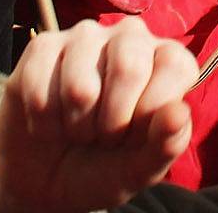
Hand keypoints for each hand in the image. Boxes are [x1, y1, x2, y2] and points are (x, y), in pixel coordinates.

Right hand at [0, 18, 198, 212]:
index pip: (174, 66)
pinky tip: (49, 124)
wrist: (47, 180)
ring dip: (75, 126)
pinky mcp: (43, 46)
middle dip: (112, 123)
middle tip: (104, 137)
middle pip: (128, 66)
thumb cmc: (105, 167)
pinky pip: (39, 86)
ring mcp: (84, 37)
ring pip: (80, 87)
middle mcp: (130, 38)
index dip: (150, 114)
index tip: (135, 136)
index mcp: (166, 60)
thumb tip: (178, 112)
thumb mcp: (140, 169)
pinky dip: (43, 123)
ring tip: (77, 130)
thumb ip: (167, 144)